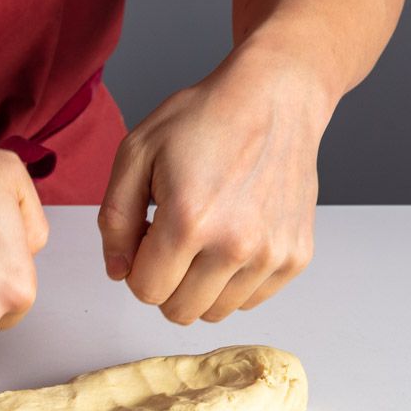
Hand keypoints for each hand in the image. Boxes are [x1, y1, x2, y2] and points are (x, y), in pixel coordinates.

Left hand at [97, 45, 330, 323]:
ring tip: (206, 236)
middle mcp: (235, 245)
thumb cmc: (203, 120)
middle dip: (166, 282)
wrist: (275, 97)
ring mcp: (271, 254)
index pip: (145, 291)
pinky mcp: (295, 256)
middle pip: (179, 311)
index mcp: (189, 221)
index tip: (150, 235)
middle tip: (175, 238)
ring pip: (215, 312)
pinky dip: (234, 280)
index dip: (138, 267)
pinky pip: (249, 300)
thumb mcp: (136, 154)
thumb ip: (114, 220)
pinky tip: (233, 236)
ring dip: (200, 285)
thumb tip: (118, 272)